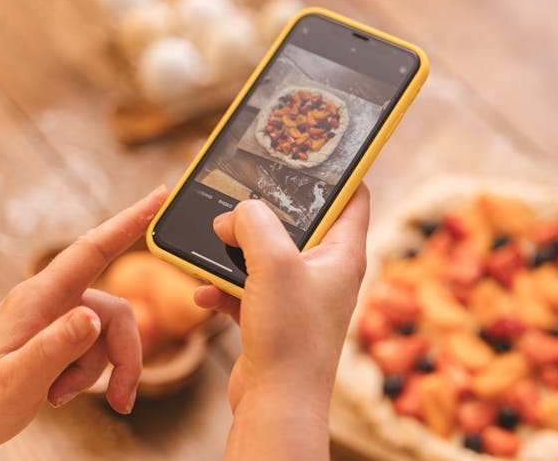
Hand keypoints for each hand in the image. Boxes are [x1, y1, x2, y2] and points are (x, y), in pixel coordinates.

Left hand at [0, 186, 167, 445]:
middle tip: (121, 400)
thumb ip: (54, 347)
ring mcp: (61, 317)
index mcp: (40, 296)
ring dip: (99, 372)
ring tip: (60, 397)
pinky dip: (90, 376)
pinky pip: (98, 348)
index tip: (160, 195)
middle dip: (124, 357)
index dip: (130, 221)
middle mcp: (54, 299)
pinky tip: (58, 393)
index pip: (93, 248)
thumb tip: (93, 318)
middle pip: (116, 311)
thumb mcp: (14, 380)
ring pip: (110, 334)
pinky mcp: (65, 335)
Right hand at [195, 184, 369, 460]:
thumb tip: (233, 214)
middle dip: (267, 212)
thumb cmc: (291, 337)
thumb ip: (253, 223)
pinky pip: (248, 288)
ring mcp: (300, 295)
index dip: (336, 172)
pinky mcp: (275, 317)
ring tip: (214, 247)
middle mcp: (326, 271)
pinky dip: (225, 287)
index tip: (309, 152)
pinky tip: (205, 293)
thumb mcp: (273, 264)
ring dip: (237, 251)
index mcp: (343, 253)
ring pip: (268, 255)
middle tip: (241, 196)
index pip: (353, 196)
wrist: (276, 405)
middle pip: (301, 223)